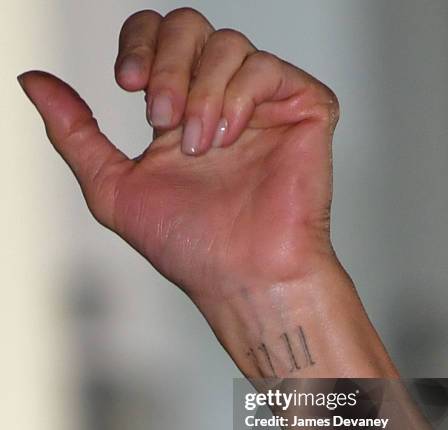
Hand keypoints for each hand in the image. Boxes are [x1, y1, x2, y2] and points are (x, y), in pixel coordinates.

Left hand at [19, 8, 338, 302]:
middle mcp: (220, 102)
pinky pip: (268, 68)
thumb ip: (76, 133)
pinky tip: (229, 136)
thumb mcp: (114, 189)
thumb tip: (34, 81)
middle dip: (167, 63)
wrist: (242, 277)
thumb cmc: (192, 247)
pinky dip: (240, 96)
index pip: (157, 39)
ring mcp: (263, 106)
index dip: (139, 44)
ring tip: (199, 143)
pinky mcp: (303, 110)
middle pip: (191, 26)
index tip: (127, 84)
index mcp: (180, 113)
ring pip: (230, 43)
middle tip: (160, 117)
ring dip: (202, 90)